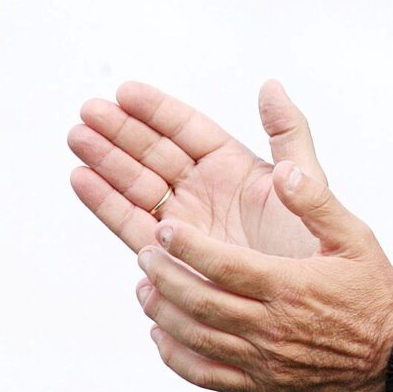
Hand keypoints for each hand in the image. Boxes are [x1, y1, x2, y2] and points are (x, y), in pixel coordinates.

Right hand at [68, 79, 323, 260]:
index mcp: (234, 167)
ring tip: (76, 138)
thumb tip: (271, 86)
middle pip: (154, 153)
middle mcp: (204, 191)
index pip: (187, 131)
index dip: (157, 111)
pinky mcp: (170, 255)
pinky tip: (82, 179)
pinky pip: (133, 224)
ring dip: (106, 161)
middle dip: (121, 132)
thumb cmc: (315, 242)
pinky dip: (107, 203)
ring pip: (137, 184)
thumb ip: (288, 133)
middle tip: (88, 111)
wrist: (311, 305)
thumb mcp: (307, 179)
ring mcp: (184, 222)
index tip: (125, 92)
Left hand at [134, 161, 392, 391]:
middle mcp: (272, 326)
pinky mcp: (260, 385)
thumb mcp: (355, 237)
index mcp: (291, 286)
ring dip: (162, 311)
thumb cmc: (372, 293)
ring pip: (196, 338)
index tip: (165, 230)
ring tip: (144, 286)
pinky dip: (175, 357)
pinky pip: (206, 375)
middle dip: (165, 275)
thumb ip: (316, 202)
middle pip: (201, 301)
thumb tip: (285, 172)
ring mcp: (263, 360)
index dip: (188, 247)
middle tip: (146, 253)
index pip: (224, 265)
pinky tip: (162, 334)